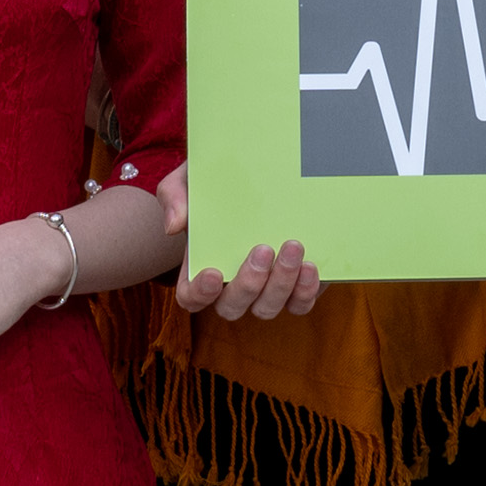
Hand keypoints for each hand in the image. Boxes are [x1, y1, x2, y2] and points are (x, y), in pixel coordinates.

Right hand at [149, 164, 325, 317]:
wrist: (259, 177)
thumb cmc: (217, 183)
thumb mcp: (191, 179)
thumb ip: (175, 196)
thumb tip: (174, 226)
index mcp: (202, 267)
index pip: (191, 297)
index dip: (199, 293)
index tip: (213, 272)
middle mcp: (233, 285)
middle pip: (232, 308)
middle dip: (248, 284)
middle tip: (262, 248)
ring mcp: (265, 289)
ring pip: (268, 308)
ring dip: (280, 284)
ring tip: (293, 247)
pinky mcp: (296, 287)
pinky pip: (300, 303)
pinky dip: (306, 291)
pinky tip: (311, 265)